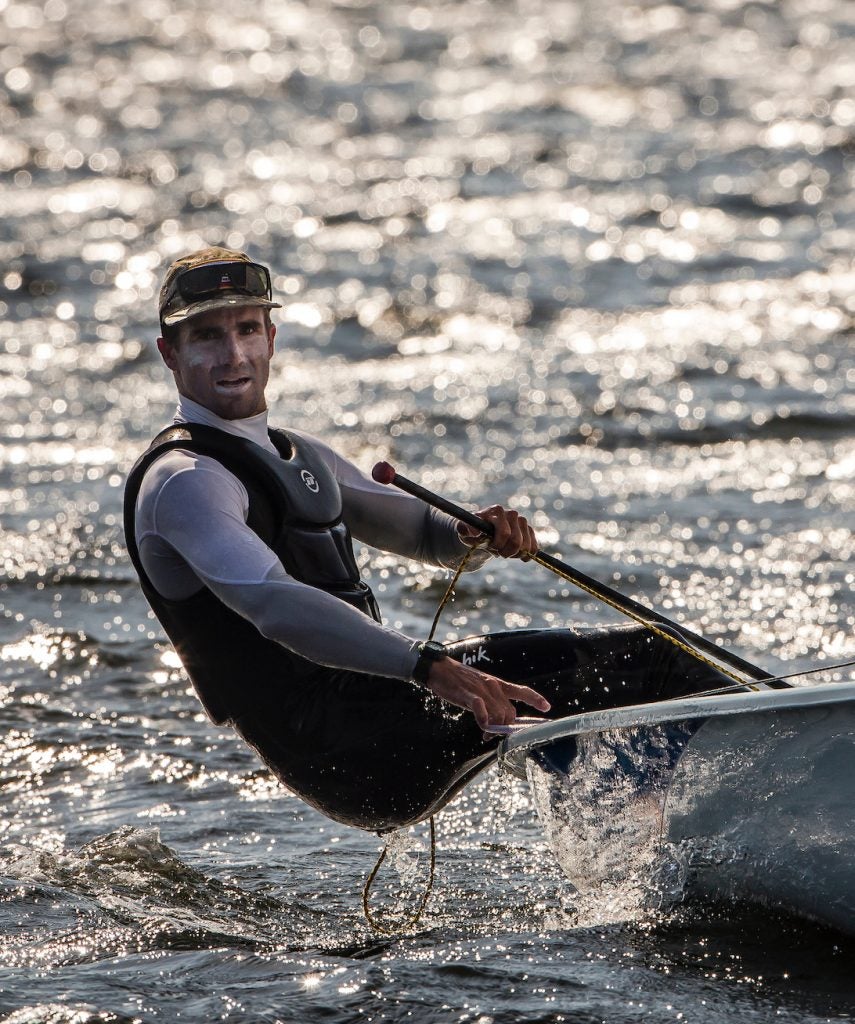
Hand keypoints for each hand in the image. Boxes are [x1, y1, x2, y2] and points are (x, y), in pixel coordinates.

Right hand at [422, 657, 549, 731]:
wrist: (439, 669)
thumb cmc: (459, 680)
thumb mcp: (480, 687)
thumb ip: (492, 701)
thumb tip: (499, 719)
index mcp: (497, 683)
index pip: (521, 691)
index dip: (535, 699)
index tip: (547, 707)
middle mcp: (493, 686)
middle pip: (510, 712)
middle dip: (506, 727)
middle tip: (493, 734)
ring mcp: (481, 690)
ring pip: (498, 714)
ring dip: (494, 729)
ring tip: (485, 733)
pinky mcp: (468, 694)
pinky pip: (481, 708)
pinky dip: (484, 719)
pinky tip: (482, 726)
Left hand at [457, 505, 537, 559]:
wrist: (483, 531)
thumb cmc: (472, 530)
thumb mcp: (464, 530)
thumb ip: (465, 529)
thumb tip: (475, 531)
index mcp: (497, 511)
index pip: (505, 533)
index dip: (498, 545)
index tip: (490, 547)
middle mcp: (512, 513)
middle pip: (516, 541)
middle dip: (506, 551)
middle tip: (498, 552)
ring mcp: (522, 521)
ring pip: (526, 546)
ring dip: (515, 554)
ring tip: (505, 551)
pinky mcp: (529, 530)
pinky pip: (534, 547)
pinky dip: (527, 555)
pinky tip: (518, 555)